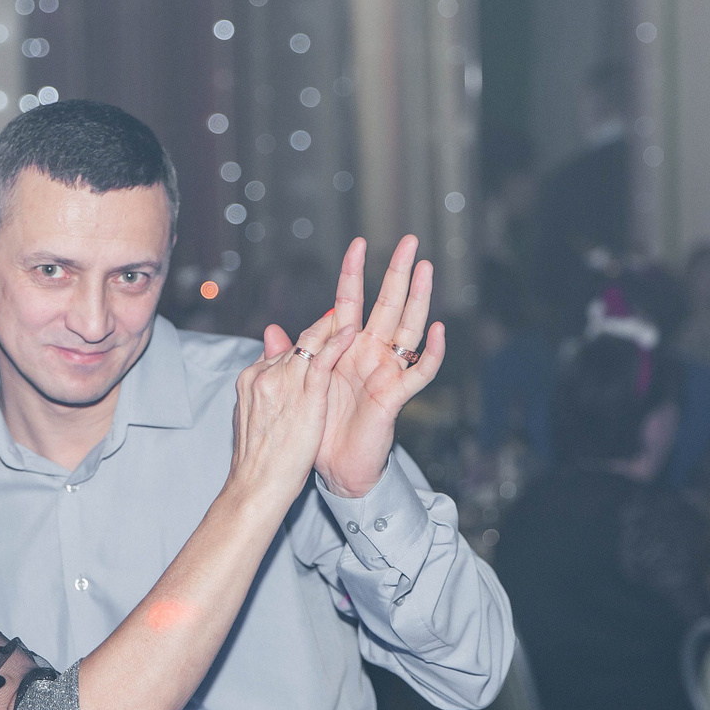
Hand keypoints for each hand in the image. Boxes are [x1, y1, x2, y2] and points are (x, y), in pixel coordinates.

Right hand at [230, 314, 357, 506]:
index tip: (321, 334)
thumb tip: (269, 372)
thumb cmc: (258, 462)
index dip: (304, 344)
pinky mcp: (302, 396)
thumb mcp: (253, 419)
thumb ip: (264, 389)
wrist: (255, 487)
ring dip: (331, 328)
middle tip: (341, 315)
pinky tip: (351, 332)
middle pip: (296, 345)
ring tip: (351, 313)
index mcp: (251, 379)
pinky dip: (336, 343)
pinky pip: (321, 361)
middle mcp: (263, 375)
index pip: (282, 352)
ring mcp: (281, 383)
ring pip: (309, 345)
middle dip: (319, 331)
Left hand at [293, 236, 447, 498]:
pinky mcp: (395, 396)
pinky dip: (430, 351)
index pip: (351, 301)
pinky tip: (438, 329)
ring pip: (408, 328)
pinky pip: (418, 371)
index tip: (358, 242)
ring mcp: (385, 372)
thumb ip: (291, 356)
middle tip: (410, 240)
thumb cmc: (321, 427)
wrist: (334, 468)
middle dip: (398, 272)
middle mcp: (370, 354)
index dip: (353, 273)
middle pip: (388, 304)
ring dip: (418, 298)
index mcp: (347, 348)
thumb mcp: (300, 387)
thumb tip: (271, 330)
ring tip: (425, 270)